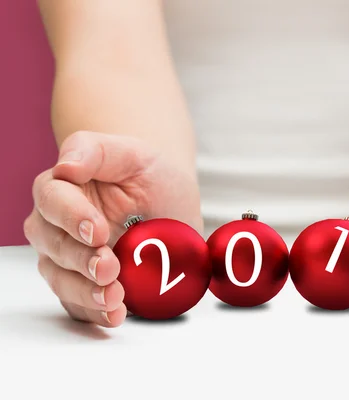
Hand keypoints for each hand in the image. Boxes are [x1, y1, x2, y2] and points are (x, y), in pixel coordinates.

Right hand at [24, 131, 202, 326]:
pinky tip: (115, 315)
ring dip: (85, 293)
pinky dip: (95, 314)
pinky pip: (79, 305)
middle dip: (80, 260)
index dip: (71, 217)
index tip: (99, 231)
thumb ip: (96, 151)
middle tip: (109, 268)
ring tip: (114, 298)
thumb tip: (65, 166)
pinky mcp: (85, 284)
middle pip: (53, 245)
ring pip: (61, 279)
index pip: (52, 200)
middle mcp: (57, 225)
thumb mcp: (134, 153)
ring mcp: (69, 258)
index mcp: (63, 188)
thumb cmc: (148, 174)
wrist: (171, 204)